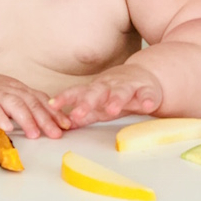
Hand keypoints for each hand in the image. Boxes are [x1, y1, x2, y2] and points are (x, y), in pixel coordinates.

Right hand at [0, 73, 71, 138]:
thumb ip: (31, 107)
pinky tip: (6, 128)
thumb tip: (53, 122)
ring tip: (34, 134)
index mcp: (22, 90)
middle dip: (45, 119)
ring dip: (26, 120)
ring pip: (14, 104)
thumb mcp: (15, 97)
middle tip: (55, 133)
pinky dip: (0, 117)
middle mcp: (11, 91)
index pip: (42, 100)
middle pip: (31, 103)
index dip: (55, 113)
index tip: (66, 125)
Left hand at [49, 64, 163, 127]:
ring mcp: (128, 86)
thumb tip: (62, 125)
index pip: (77, 92)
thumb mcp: (98, 104)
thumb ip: (83, 115)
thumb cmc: (115, 93)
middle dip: (87, 102)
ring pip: (121, 92)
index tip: (52, 105)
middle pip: (96, 92)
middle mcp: (110, 86)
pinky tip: (147, 106)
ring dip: (116, 100)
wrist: (143, 76)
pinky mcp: (147, 90)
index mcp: (96, 90)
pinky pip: (147, 94)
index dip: (64, 98)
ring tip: (112, 110)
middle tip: (77, 113)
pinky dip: (147, 99)